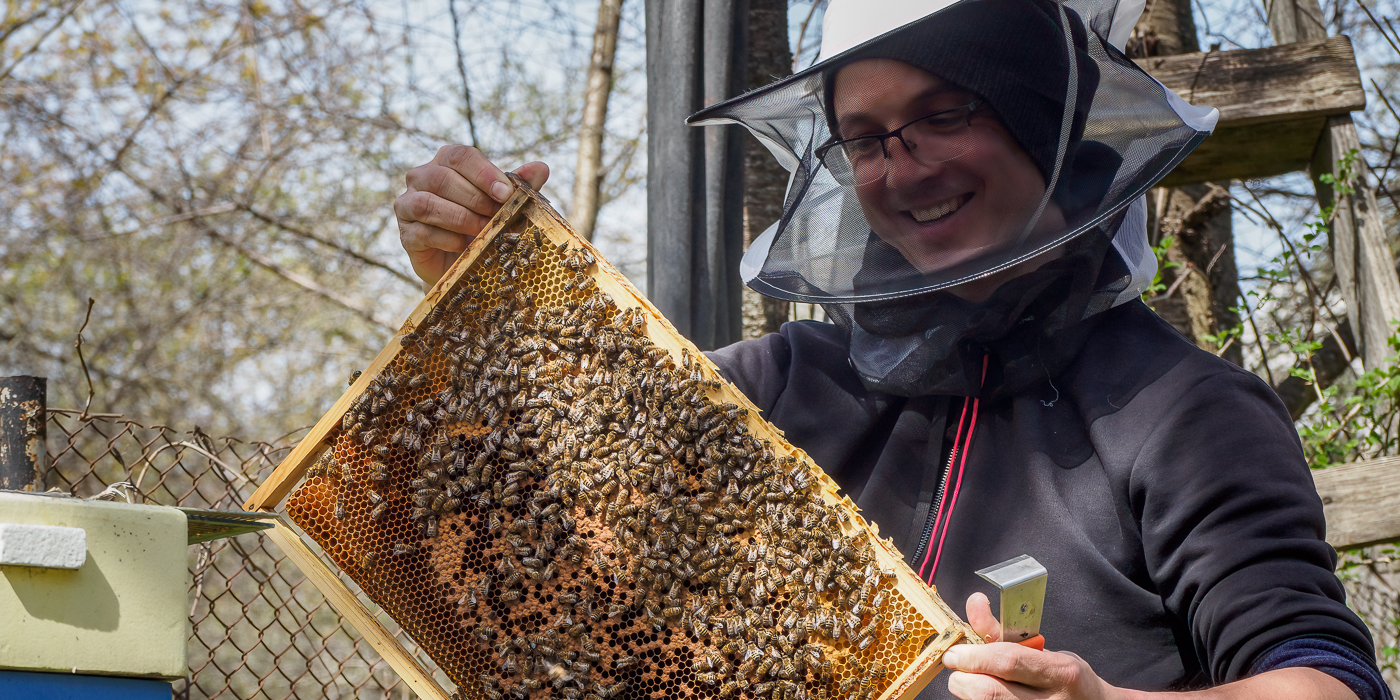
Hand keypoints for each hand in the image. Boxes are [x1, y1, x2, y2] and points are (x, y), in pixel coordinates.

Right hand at [395, 144, 549, 286]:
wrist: (462, 261)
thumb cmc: (483, 222)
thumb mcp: (503, 203)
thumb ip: (520, 185)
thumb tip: (542, 168)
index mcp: (445, 162)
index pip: (460, 155)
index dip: (483, 172)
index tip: (505, 192)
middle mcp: (421, 177)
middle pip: (442, 178)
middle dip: (475, 198)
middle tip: (498, 216)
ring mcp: (408, 205)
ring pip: (427, 204)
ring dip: (460, 218)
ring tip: (484, 230)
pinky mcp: (406, 234)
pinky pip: (423, 232)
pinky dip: (448, 239)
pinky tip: (466, 246)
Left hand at [941, 592, 1124, 699]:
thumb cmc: (1066, 678)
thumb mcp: (1044, 651)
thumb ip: (1003, 631)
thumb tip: (974, 602)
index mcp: (1061, 672)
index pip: (1006, 662)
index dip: (973, 656)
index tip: (954, 653)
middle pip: (988, 693)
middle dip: (962, 679)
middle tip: (958, 670)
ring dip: (968, 693)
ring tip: (974, 682)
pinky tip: (984, 696)